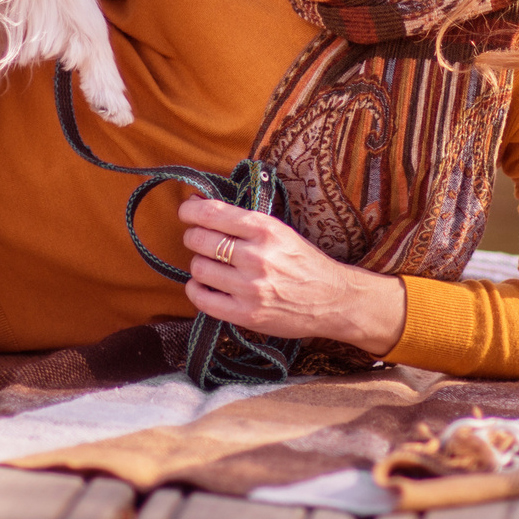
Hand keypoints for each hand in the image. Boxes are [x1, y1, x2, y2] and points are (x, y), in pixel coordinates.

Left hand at [178, 196, 407, 356]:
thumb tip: (199, 204)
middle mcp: (256, 256)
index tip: (186, 211)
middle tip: (199, 240)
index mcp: (265, 229)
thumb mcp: (280, 231)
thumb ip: (243, 221)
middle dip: (194, 237)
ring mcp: (250, 287)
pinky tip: (205, 286)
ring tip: (210, 265)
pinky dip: (197, 290)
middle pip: (199, 240)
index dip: (190, 210)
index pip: (212, 213)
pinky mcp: (246, 314)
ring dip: (198, 264)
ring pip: (199, 268)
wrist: (332, 299)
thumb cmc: (304, 262)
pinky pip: (203, 299)